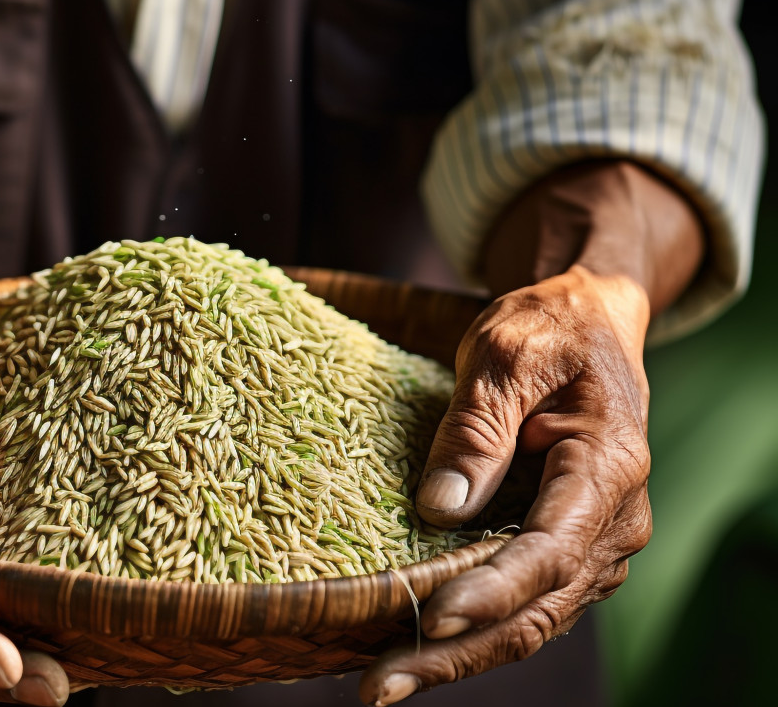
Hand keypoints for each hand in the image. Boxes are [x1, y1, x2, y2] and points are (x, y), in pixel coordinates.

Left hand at [359, 266, 652, 704]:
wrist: (585, 324)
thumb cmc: (546, 329)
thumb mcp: (504, 354)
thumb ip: (477, 430)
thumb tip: (441, 509)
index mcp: (609, 467)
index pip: (550, 548)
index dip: (492, 591)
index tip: (431, 617)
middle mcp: (612, 522)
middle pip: (537, 607)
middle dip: (459, 652)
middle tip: (382, 686)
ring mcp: (591, 544)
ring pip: (530, 621)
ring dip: (460, 657)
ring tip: (385, 684)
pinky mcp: (562, 552)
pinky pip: (522, 605)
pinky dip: (472, 634)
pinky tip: (415, 652)